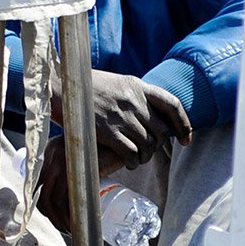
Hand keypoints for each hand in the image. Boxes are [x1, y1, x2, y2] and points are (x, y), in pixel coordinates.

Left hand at [36, 137, 124, 233]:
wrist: (123, 142)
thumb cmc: (106, 152)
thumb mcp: (83, 157)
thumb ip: (72, 169)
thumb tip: (66, 197)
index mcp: (50, 150)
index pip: (39, 183)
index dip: (45, 205)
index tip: (57, 218)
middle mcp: (51, 153)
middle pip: (42, 193)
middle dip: (51, 216)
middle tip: (65, 228)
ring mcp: (61, 160)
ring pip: (51, 199)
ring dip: (59, 219)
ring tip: (71, 229)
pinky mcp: (74, 169)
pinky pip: (64, 199)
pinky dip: (67, 215)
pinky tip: (76, 223)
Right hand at [50, 68, 192, 169]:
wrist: (58, 85)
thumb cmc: (84, 86)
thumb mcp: (115, 83)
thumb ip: (132, 96)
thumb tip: (147, 113)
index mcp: (137, 85)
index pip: (172, 104)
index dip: (183, 124)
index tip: (186, 139)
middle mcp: (133, 100)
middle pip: (161, 130)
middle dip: (159, 145)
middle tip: (150, 151)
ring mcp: (121, 116)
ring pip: (147, 144)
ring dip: (145, 155)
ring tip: (138, 159)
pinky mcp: (107, 131)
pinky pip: (130, 153)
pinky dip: (132, 161)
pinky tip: (128, 163)